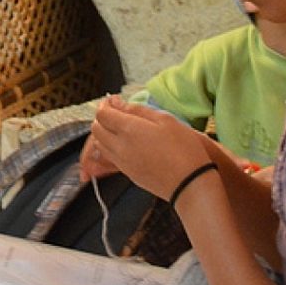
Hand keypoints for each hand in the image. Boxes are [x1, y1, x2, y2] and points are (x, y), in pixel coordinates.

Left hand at [81, 96, 211, 200]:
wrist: (189, 184)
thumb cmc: (183, 149)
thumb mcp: (165, 120)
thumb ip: (139, 110)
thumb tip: (120, 104)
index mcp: (128, 130)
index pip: (102, 114)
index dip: (105, 104)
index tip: (113, 100)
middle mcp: (120, 147)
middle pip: (96, 129)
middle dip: (102, 117)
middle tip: (115, 112)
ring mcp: (122, 162)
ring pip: (100, 144)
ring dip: (104, 133)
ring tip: (120, 127)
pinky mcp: (128, 174)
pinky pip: (110, 157)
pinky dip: (110, 147)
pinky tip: (127, 143)